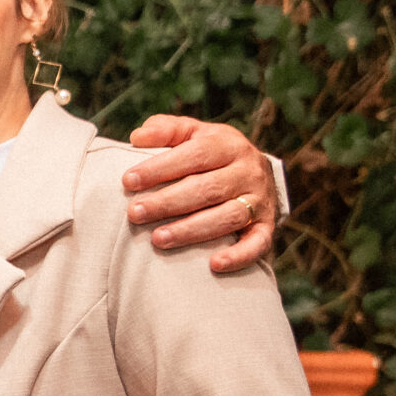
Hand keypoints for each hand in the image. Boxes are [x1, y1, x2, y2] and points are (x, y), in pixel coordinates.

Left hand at [122, 116, 278, 271]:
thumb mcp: (193, 134)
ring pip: (227, 216)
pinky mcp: (266, 226)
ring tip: (158, 239)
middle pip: (207, 188)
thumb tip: (137, 137)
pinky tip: (214, 264)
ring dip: (191, 230)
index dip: (161, 168)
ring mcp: (259, 200)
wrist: (257, 173)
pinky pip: (258, 243)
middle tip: (134, 214)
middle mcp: (248, 171)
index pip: (195, 155)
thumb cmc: (211, 154)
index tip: (128, 181)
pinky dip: (239, 255)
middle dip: (168, 202)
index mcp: (228, 144)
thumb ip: (166, 130)